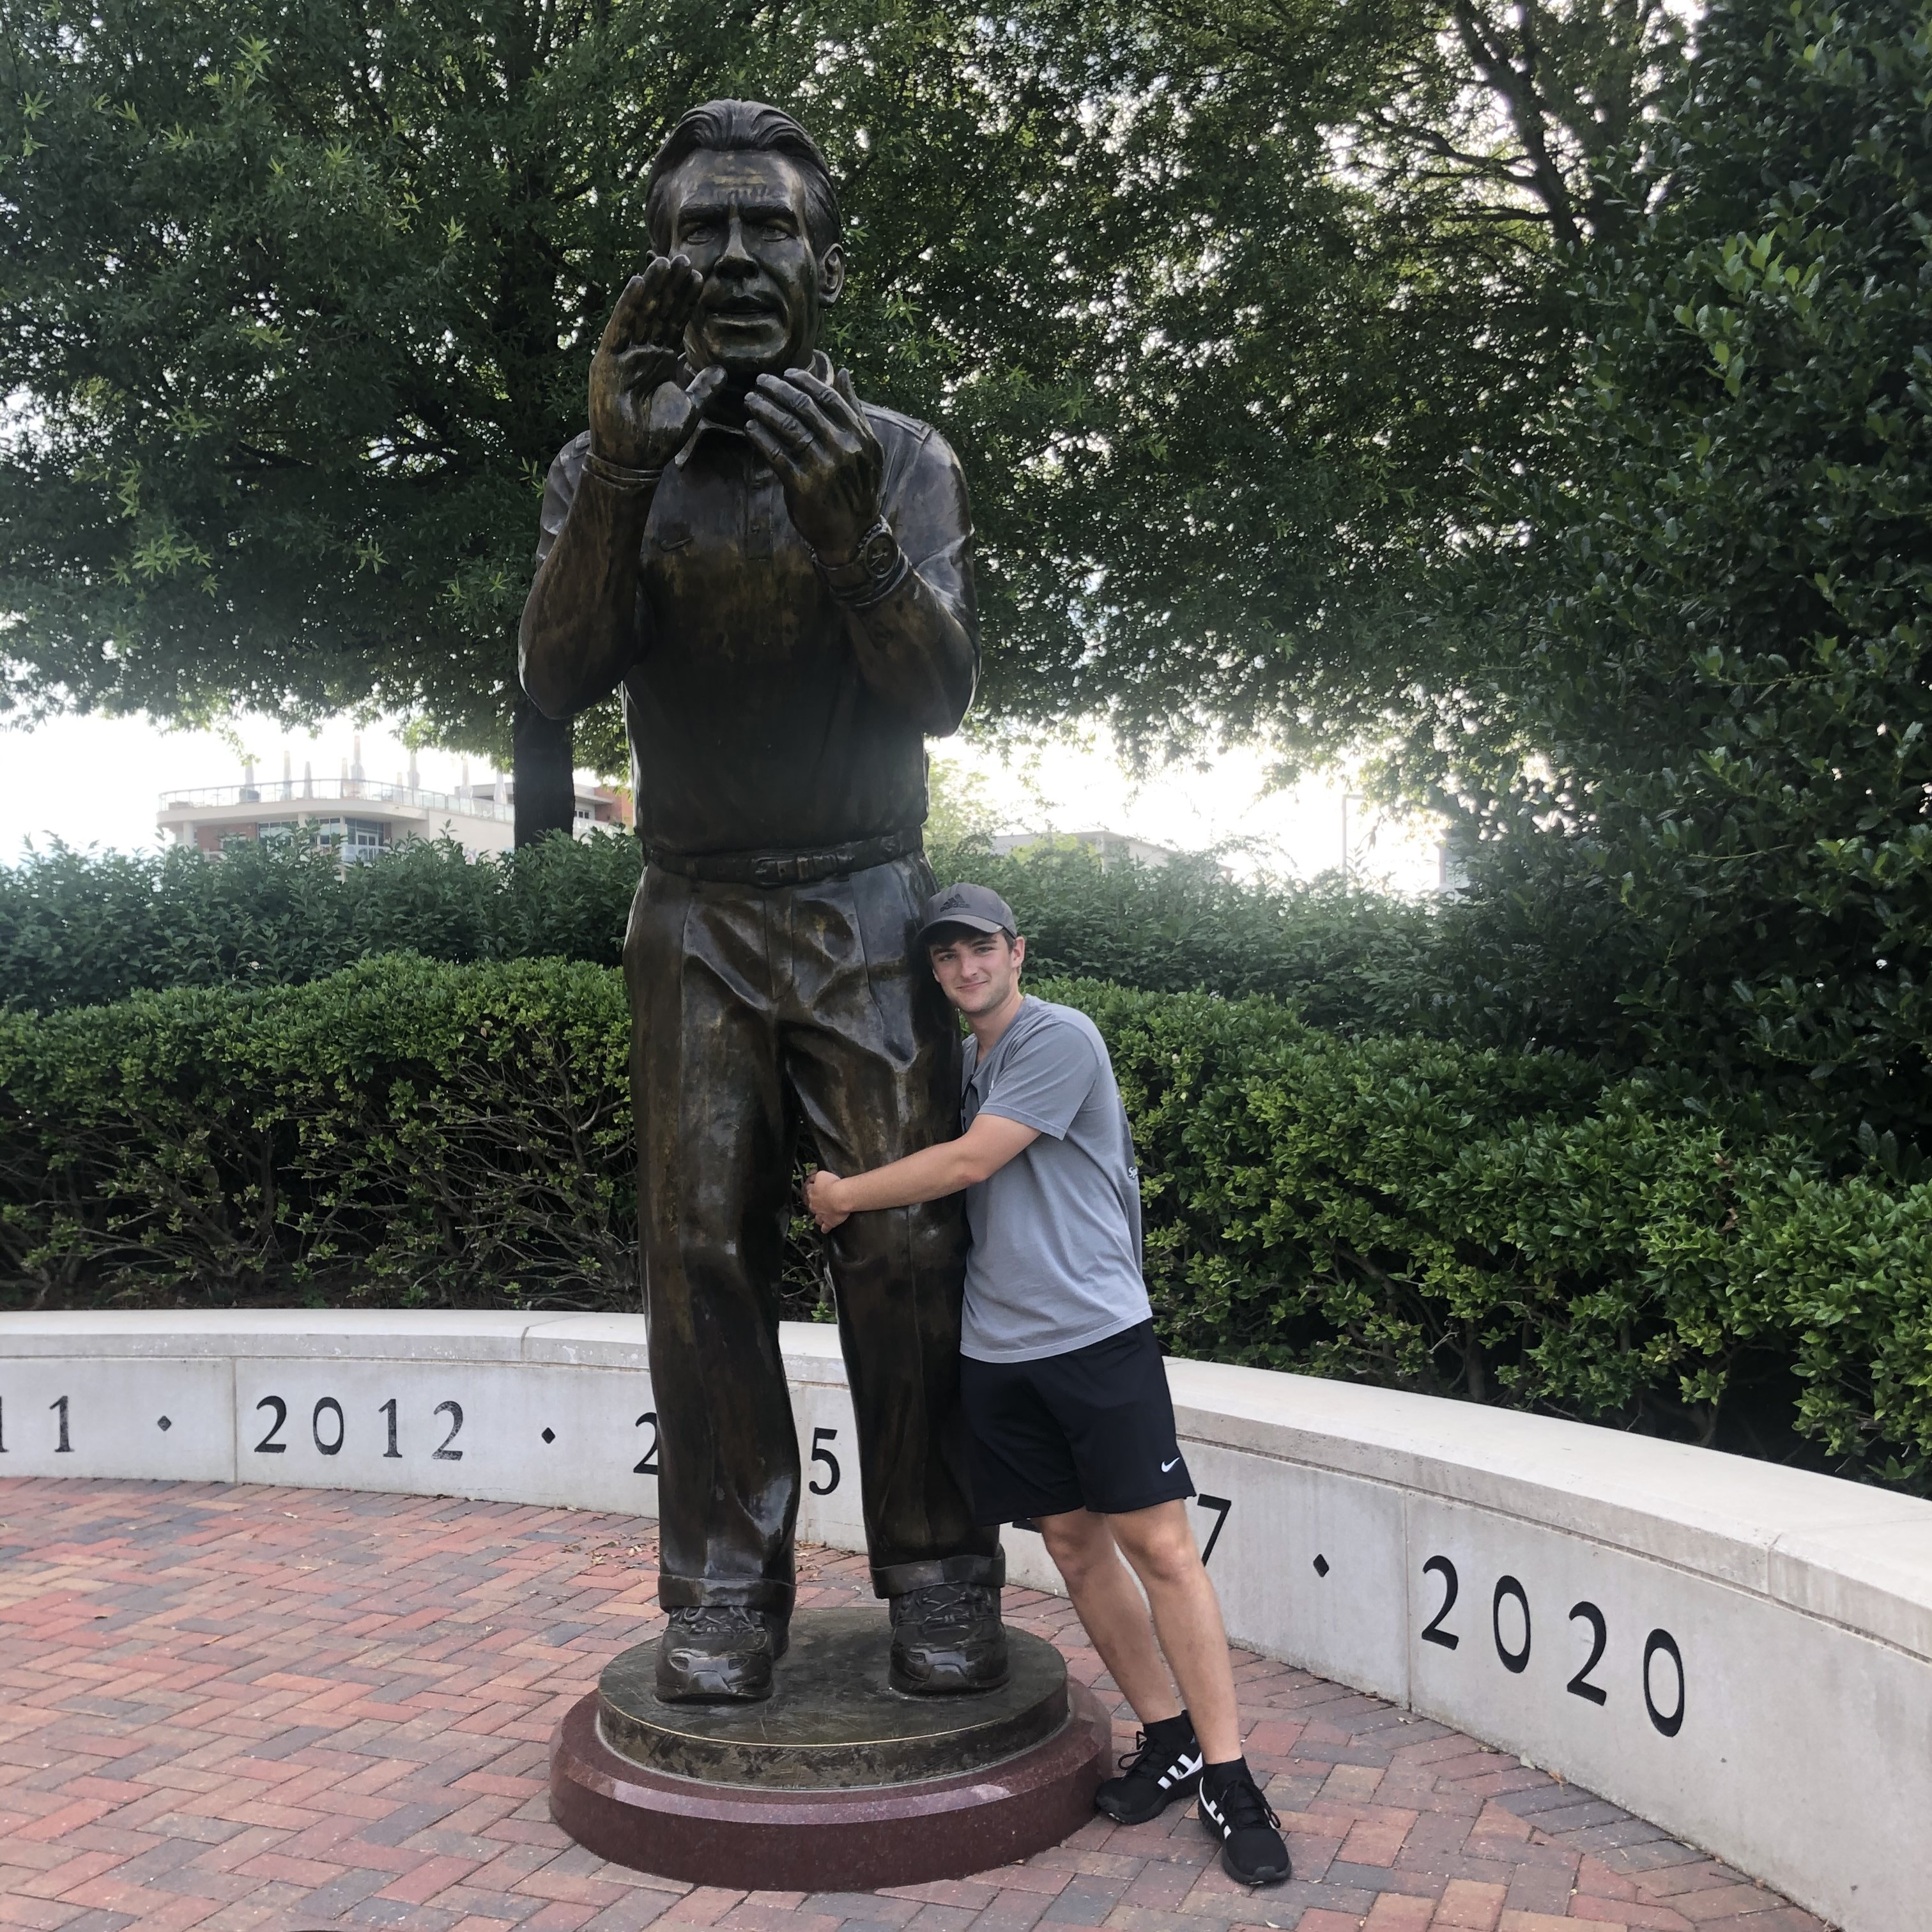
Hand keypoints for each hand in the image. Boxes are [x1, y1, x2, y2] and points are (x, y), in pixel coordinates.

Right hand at [589, 257, 724, 469]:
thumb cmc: (659, 438)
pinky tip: (639, 283)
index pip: (675, 323)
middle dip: (670, 286)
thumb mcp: (691, 408)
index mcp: (660, 360)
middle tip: (684, 258)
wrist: (635, 461)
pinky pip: (620, 327)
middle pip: (658, 312)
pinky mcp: (607, 360)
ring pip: (640, 313)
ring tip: (664, 262)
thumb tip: (723, 370)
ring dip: (651, 287)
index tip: (700, 277)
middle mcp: (641, 352)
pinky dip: (628, 305)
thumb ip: (705, 387)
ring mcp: (623, 354)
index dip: (686, 301)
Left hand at [743, 366, 883, 558]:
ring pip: (788, 427)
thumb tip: (841, 372)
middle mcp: (843, 448)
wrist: (853, 533)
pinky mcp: (803, 486)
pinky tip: (750, 427)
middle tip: (760, 381)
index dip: (803, 381)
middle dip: (777, 390)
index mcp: (859, 435)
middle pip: (804, 407)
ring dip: (764, 409)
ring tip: (750, 400)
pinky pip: (776, 454)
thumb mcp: (866, 448)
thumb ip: (853, 409)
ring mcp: (823, 467)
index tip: (785, 374)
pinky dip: (761, 438)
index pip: (827, 397)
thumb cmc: (857, 487)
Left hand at [805, 1168, 850, 1231]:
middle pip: (811, 1204)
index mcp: (812, 1193)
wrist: (841, 1197)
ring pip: (816, 1217)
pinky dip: (825, 1228)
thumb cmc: (832, 1184)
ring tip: (820, 1215)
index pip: (808, 1189)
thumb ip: (817, 1176)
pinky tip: (825, 1229)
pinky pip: (825, 1228)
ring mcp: (821, 1215)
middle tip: (819, 1200)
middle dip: (813, 1203)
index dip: (811, 1187)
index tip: (813, 1185)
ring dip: (818, 1216)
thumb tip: (814, 1176)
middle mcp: (814, 1205)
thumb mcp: (822, 1174)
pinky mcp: (829, 1222)